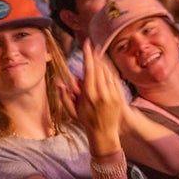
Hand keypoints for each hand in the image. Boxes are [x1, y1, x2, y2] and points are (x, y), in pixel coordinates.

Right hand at [58, 39, 124, 153]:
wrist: (105, 133)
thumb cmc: (86, 121)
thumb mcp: (72, 111)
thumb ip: (64, 96)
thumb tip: (59, 82)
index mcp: (89, 95)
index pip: (89, 69)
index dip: (88, 55)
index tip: (87, 45)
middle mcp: (102, 93)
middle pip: (99, 68)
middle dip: (95, 55)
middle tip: (92, 46)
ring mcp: (112, 94)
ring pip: (108, 71)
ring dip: (103, 60)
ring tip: (98, 52)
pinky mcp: (119, 96)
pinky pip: (114, 78)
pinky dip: (110, 69)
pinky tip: (106, 65)